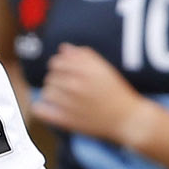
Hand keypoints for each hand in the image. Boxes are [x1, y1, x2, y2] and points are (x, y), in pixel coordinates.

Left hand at [31, 43, 154, 147]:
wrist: (128, 119)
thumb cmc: (116, 93)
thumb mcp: (104, 69)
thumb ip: (84, 55)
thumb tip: (63, 48)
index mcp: (84, 71)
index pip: (56, 62)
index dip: (60, 67)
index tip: (67, 74)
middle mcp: (76, 85)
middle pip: (50, 77)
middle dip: (58, 81)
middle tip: (70, 88)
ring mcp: (69, 104)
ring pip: (46, 92)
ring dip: (53, 94)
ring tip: (64, 99)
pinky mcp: (66, 120)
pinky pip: (40, 110)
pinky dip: (42, 108)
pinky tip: (50, 108)